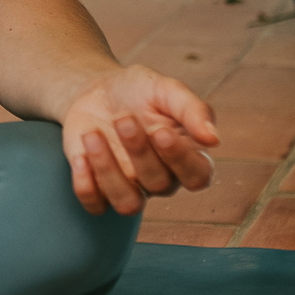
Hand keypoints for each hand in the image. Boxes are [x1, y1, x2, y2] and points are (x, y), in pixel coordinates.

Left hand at [56, 64, 220, 214]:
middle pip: (159, 183)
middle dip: (139, 151)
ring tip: (93, 135)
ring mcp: (130, 186)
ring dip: (109, 171)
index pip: (197, 176)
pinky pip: (95, 205)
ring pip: (128, 204)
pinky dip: (86, 186)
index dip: (180, 159)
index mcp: (187, 156)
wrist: (95, 90)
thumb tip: (213, 139)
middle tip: (124, 118)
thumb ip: (193, 109)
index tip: (160, 130)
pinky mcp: (99, 188)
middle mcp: (162, 178)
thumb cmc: (138, 91)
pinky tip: (80, 156)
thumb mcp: (166, 88)